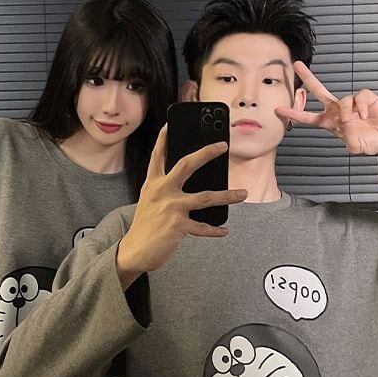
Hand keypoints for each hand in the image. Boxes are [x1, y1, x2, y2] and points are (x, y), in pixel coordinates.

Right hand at [115, 125, 247, 288]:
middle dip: (206, 153)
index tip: (170, 124)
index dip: (163, 139)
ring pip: (205, 197)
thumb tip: (187, 184)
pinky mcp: (177, 225)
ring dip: (227, 195)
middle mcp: (162, 191)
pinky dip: (215, 230)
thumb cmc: (144, 228)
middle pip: (186, 164)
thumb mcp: (149, 203)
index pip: (158, 156)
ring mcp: (171, 208)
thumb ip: (164, 190)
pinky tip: (224, 230)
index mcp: (153, 184)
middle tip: (223, 145)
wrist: (134, 252)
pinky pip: (202, 227)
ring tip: (243, 194)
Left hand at [275, 61, 377, 157]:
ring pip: (343, 100)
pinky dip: (362, 107)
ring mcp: (351, 103)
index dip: (294, 114)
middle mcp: (337, 110)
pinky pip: (359, 98)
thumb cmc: (369, 143)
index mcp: (330, 123)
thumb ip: (347, 138)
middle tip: (296, 65)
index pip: (308, 117)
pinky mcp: (365, 97)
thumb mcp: (355, 147)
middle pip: (319, 91)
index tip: (279, 110)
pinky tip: (366, 115)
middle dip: (308, 78)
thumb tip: (344, 122)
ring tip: (355, 121)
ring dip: (347, 112)